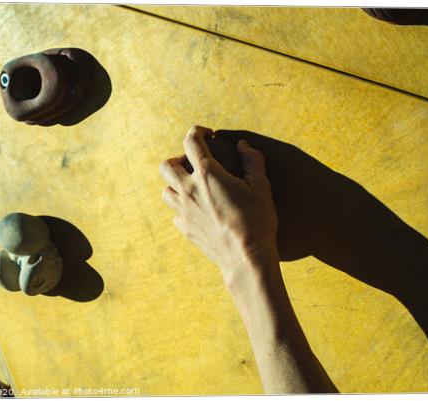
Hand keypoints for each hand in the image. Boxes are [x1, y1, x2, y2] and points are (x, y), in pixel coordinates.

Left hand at [160, 126, 278, 282]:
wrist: (246, 258)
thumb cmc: (256, 220)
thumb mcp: (261, 186)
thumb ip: (252, 160)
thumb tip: (243, 145)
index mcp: (207, 174)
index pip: (191, 142)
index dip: (197, 132)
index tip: (207, 134)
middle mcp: (188, 191)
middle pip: (166, 166)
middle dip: (178, 160)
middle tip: (196, 165)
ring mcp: (184, 211)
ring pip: (166, 191)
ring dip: (177, 184)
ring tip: (194, 187)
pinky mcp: (185, 229)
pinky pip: (176, 213)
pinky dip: (183, 208)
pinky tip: (199, 210)